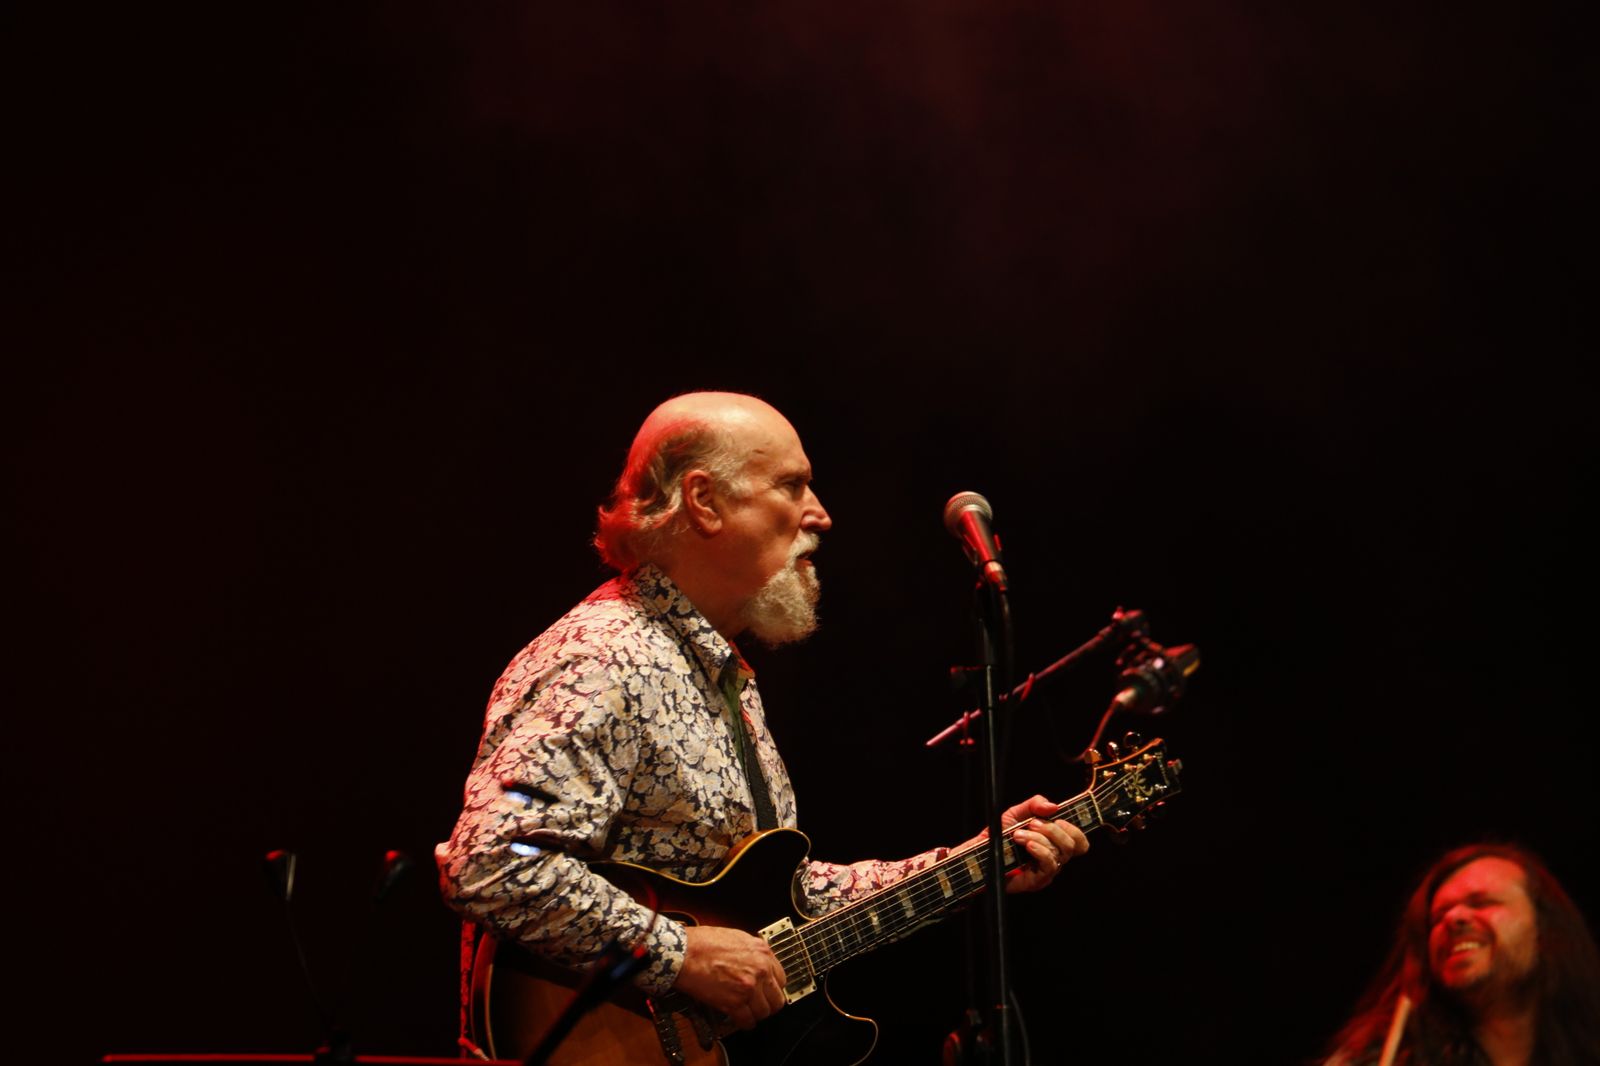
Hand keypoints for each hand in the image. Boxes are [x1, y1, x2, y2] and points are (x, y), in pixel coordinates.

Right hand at [674, 924, 787, 1029]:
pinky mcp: (734, 1002)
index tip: (766, 992)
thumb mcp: (736, 938)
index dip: (771, 988)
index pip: (781, 979)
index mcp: (762, 952)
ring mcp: (749, 987)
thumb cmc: (702, 943)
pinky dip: (744, 1023)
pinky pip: (748, 1021)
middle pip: (776, 999)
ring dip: (755, 1015)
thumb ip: (752, 952)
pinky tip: (739, 1020)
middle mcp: (760, 970)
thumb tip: (756, 963)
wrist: (684, 953)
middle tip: (758, 1005)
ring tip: (746, 1013)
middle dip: (767, 1004)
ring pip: (764, 1012)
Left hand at [969, 795, 1088, 893]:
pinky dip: (1040, 851)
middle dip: (1052, 830)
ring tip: (1019, 834)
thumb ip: (1035, 805)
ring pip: (1059, 854)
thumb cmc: (1000, 835)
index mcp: (1054, 843)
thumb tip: (1054, 806)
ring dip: (1039, 838)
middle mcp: (1055, 858)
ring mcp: (1047, 871)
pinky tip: (1027, 845)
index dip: (1074, 829)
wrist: (979, 853)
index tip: (1057, 818)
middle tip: (1032, 823)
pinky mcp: (1038, 881)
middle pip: (1072, 846)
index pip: (1079, 841)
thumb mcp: (1016, 813)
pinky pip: (1049, 866)